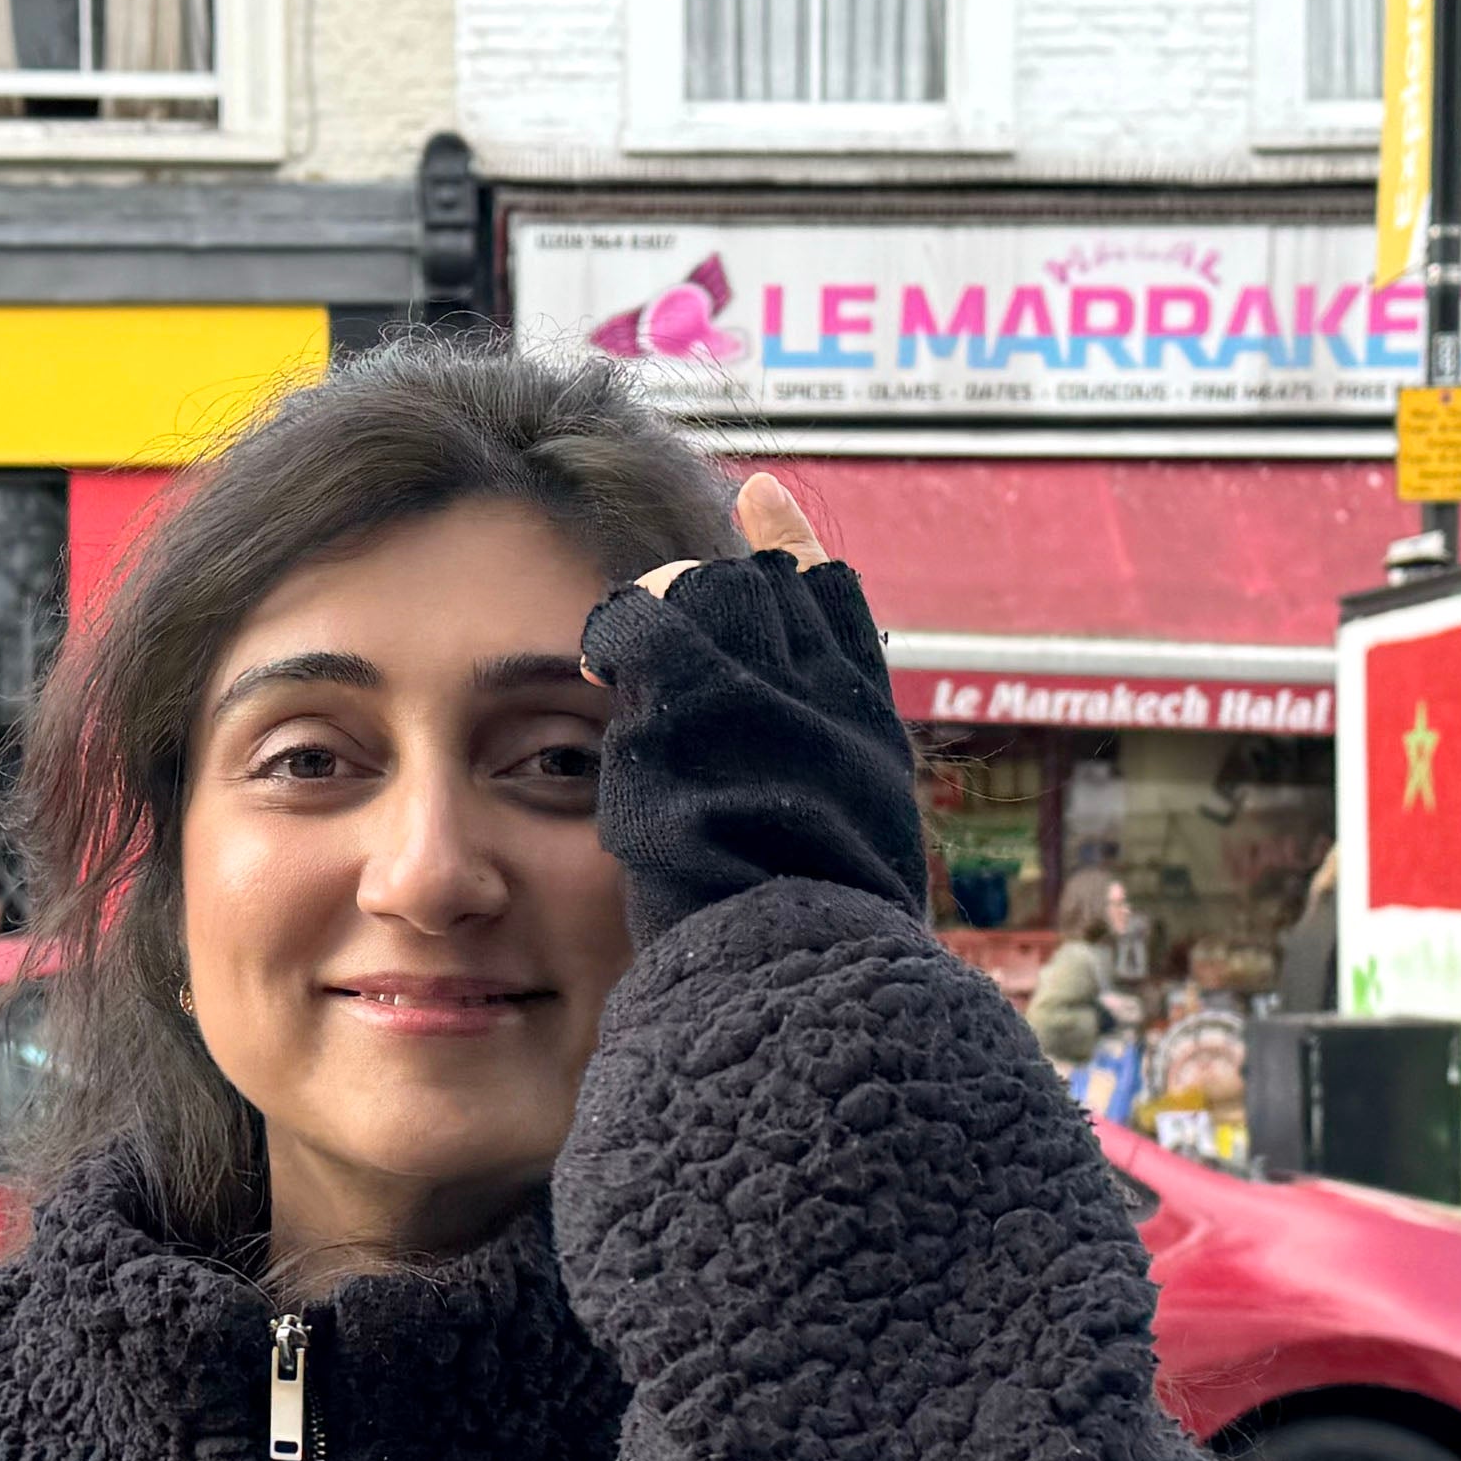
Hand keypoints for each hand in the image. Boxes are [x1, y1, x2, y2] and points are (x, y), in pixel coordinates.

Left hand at [578, 472, 934, 940]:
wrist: (795, 961)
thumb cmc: (808, 949)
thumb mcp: (843, 868)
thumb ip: (816, 813)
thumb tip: (805, 833)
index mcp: (867, 727)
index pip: (832, 598)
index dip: (791, 546)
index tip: (761, 498)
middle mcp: (822, 689)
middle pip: (760, 583)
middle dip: (708, 585)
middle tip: (663, 603)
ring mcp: (762, 685)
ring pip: (701, 589)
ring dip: (657, 609)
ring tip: (622, 652)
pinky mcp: (694, 692)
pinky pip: (642, 621)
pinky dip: (617, 632)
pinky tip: (594, 660)